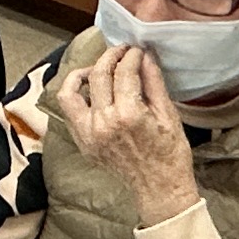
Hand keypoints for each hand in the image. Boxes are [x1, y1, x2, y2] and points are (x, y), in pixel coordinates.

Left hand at [50, 45, 200, 226]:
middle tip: (121, 51)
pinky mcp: (83, 143)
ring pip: (70, 92)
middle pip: (97, 75)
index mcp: (127, 115)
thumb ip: (153, 82)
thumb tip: (145, 56)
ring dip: (82, 74)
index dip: (131, 55)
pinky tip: (92, 92)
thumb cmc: (169, 154)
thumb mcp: (167, 114)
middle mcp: (103, 123)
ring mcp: (89, 134)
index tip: (138, 50)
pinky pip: (69, 113)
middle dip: (110, 56)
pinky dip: (76, 97)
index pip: (123, 72)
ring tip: (96, 69)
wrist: (159, 188)